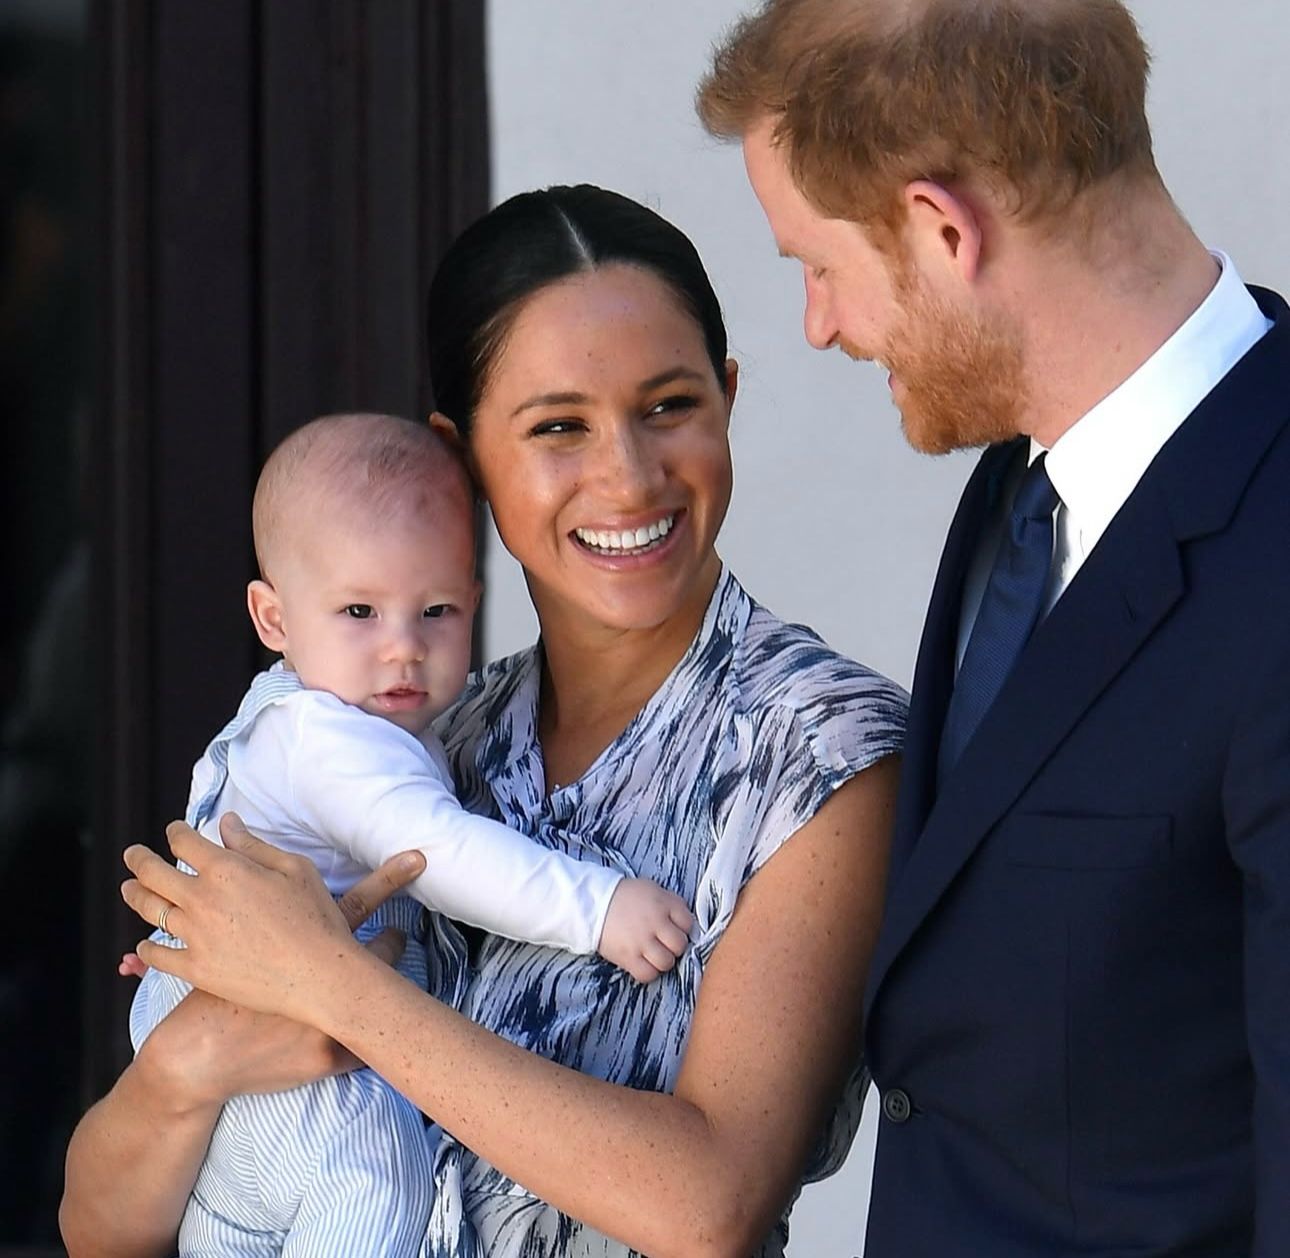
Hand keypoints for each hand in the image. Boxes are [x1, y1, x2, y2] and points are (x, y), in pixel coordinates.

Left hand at [121, 812, 425, 1024]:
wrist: (319, 974)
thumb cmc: (315, 916)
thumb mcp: (294, 868)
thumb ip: (254, 845)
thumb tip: (226, 823)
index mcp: (226, 870)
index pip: (184, 842)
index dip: (175, 832)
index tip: (174, 831)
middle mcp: (201, 899)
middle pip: (152, 873)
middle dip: (139, 859)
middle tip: (133, 855)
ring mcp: (194, 936)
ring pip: (150, 911)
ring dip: (135, 895)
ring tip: (130, 889)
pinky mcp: (195, 969)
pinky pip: (158, 956)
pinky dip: (146, 948)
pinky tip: (144, 944)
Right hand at [596, 877, 692, 982]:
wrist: (593, 903)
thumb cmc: (625, 896)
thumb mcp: (652, 890)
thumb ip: (671, 904)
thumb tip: (686, 922)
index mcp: (663, 904)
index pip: (688, 923)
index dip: (684, 928)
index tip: (674, 929)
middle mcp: (655, 923)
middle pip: (680, 945)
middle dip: (675, 946)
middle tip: (665, 943)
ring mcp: (642, 942)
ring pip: (667, 962)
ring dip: (663, 960)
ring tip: (654, 954)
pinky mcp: (628, 957)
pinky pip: (648, 974)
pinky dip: (649, 972)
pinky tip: (644, 963)